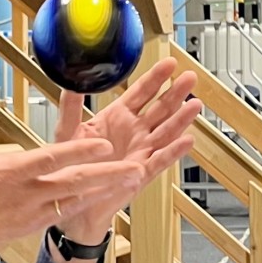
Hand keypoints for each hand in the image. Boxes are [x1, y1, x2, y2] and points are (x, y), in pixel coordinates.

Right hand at [0, 72, 147, 262]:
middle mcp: (26, 194)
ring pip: (77, 198)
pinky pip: (66, 211)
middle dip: (108, 174)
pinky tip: (106, 194)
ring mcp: (31, 212)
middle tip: (138, 167)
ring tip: (134, 178)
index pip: (51, 158)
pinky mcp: (32, 225)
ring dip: (106, 188)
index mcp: (9, 172)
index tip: (104, 143)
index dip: (79, 151)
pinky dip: (87, 202)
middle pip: (75, 182)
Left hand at [51, 57, 201, 243]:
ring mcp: (140, 151)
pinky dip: (174, 151)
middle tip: (189, 78)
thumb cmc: (70, 165)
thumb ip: (71, 106)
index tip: (169, 64)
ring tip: (194, 105)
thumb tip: (71, 81)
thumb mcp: (67, 130)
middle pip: (160, 108)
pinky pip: (160, 160)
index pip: (141, 93)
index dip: (156, 78)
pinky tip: (186, 140)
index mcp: (117, 117)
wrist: (69, 199)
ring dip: (181, 119)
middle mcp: (133, 132)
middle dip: (175, 93)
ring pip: (166, 132)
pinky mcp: (141, 172)